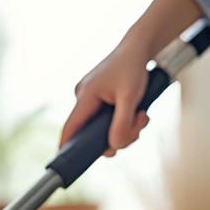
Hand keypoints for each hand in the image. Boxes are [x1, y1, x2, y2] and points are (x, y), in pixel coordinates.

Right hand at [57, 0, 201, 156]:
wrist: (139, 48)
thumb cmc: (133, 67)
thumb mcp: (131, 97)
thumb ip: (123, 124)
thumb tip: (115, 148)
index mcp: (86, 96)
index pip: (71, 127)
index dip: (68, 146)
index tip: (66, 161)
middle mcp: (84, 98)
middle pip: (92, 132)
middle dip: (118, 136)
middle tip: (139, 126)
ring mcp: (92, 99)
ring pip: (104, 127)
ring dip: (126, 128)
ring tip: (142, 115)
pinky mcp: (101, 99)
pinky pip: (109, 119)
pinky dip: (125, 120)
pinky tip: (138, 112)